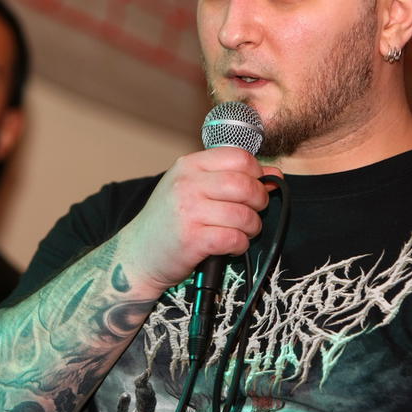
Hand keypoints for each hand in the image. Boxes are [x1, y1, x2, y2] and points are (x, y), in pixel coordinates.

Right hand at [121, 147, 280, 292]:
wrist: (137, 254)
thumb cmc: (170, 221)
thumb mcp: (192, 189)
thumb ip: (229, 178)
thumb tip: (274, 175)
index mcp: (189, 165)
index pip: (239, 157)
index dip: (256, 173)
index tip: (255, 187)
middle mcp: (187, 184)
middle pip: (246, 184)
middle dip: (259, 201)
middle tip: (252, 212)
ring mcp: (189, 211)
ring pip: (244, 214)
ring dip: (251, 227)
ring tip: (240, 232)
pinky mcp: (192, 239)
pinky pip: (235, 238)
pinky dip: (240, 245)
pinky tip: (230, 246)